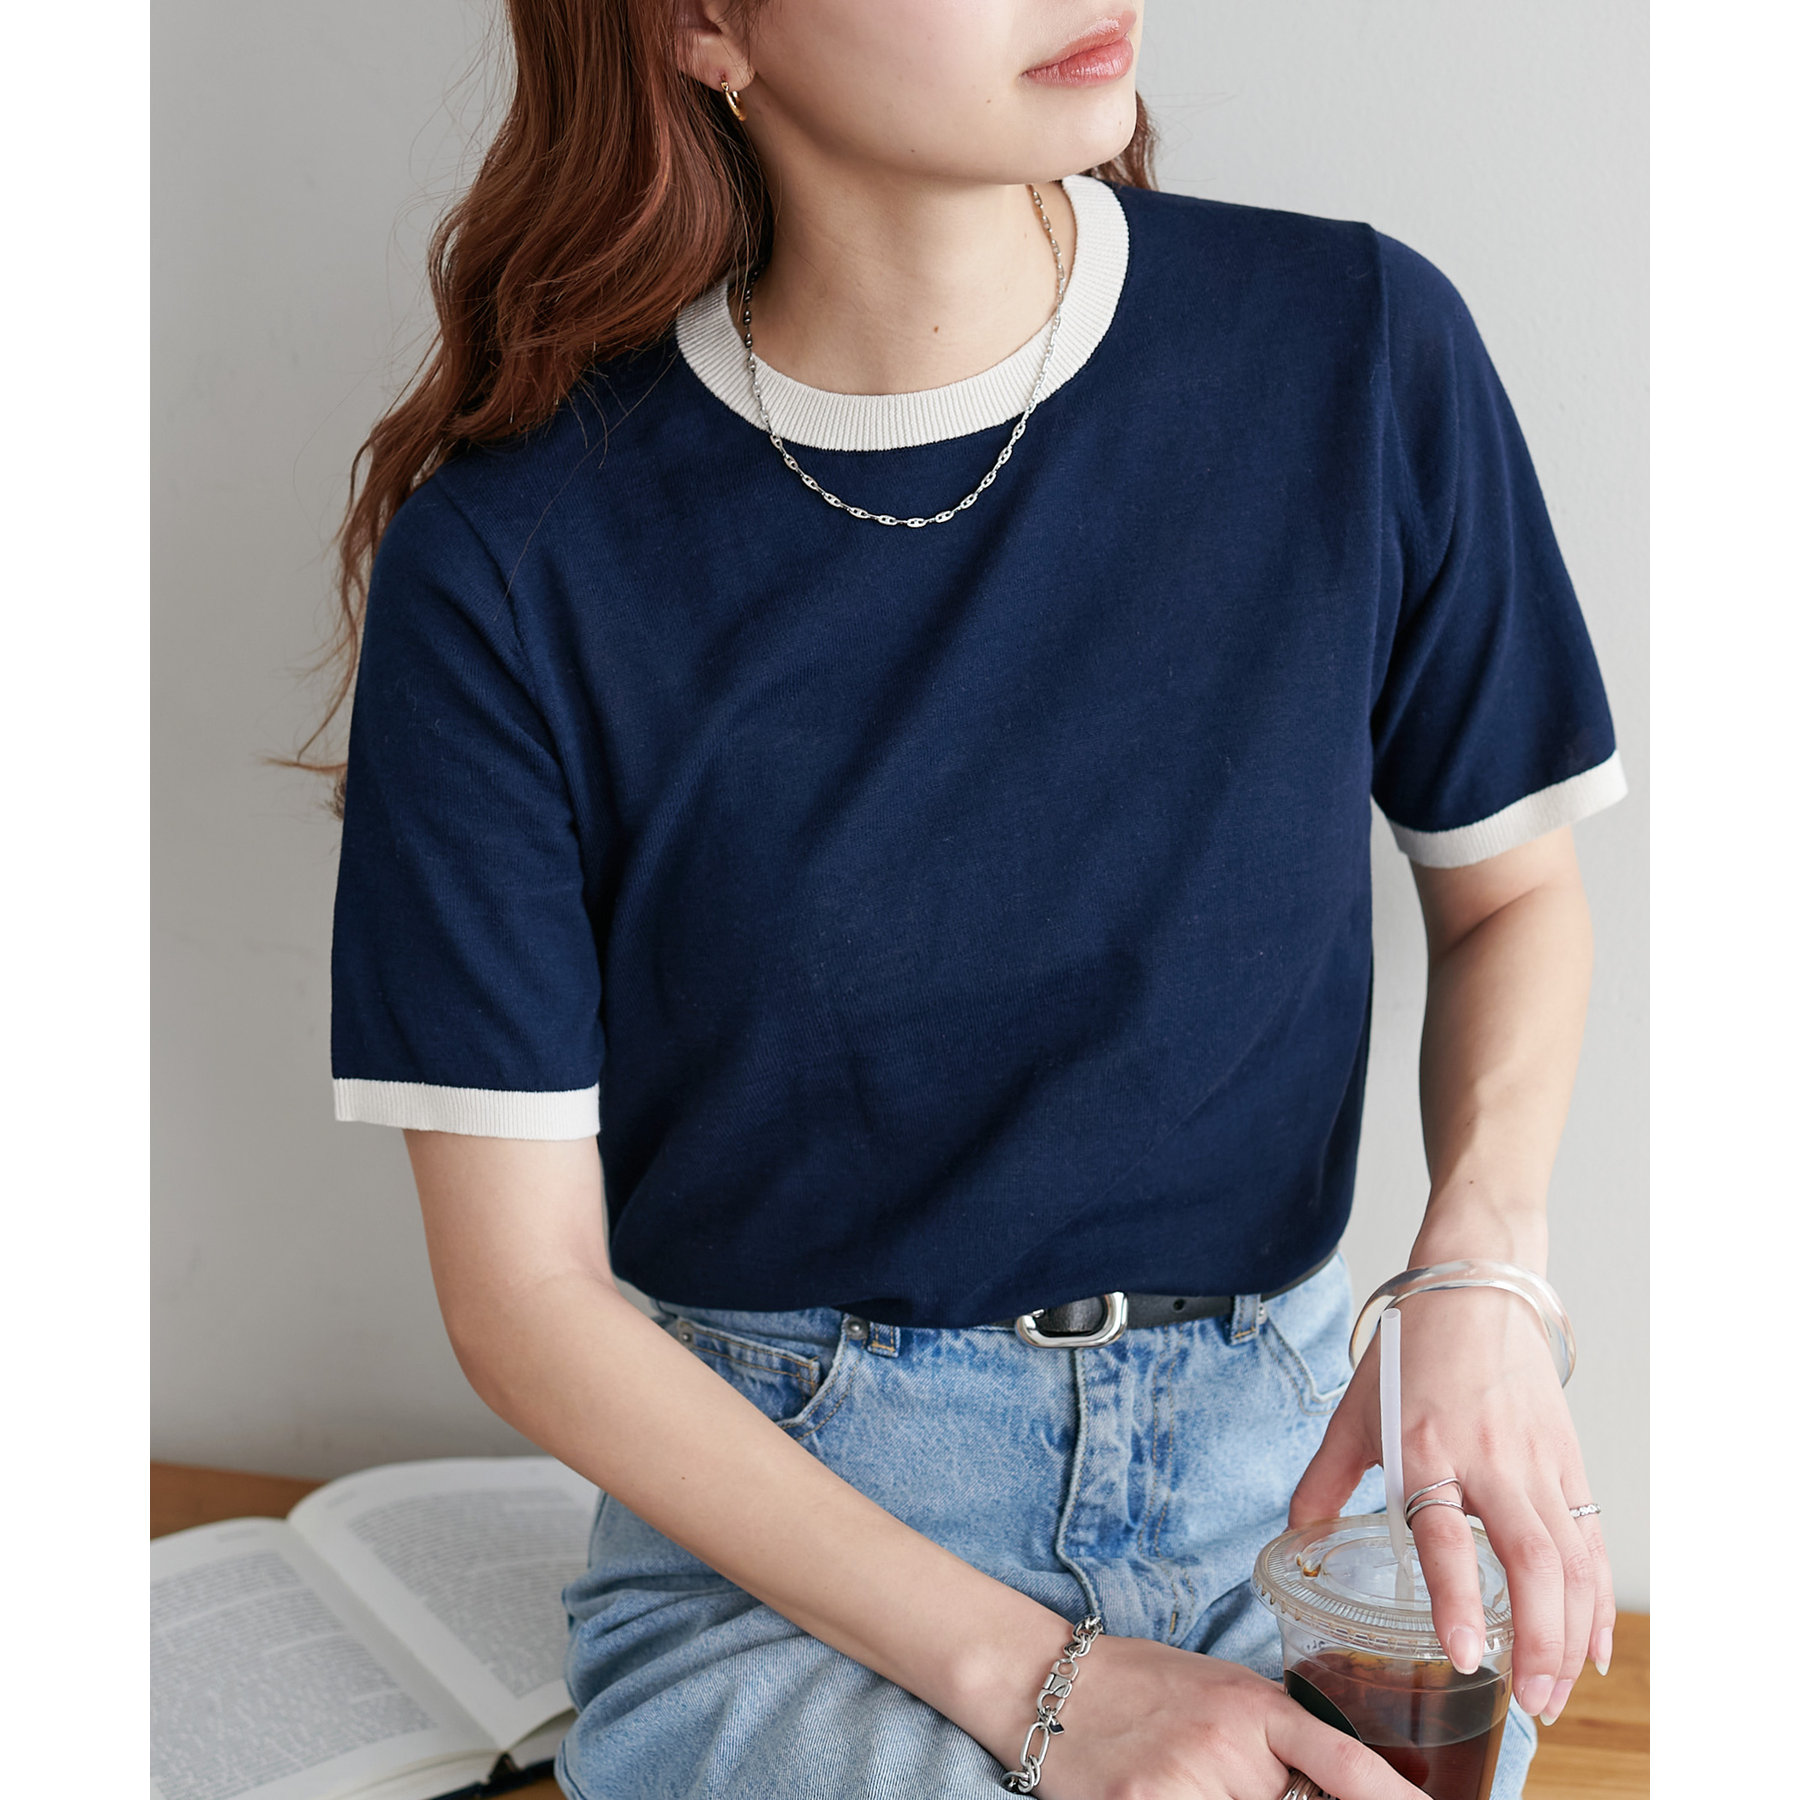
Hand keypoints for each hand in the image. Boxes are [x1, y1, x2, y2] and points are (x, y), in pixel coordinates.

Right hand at [1031, 1635, 1428, 1799]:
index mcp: (1252, 1706)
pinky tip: (1175, 1791)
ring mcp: (1181, 1785)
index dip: (1390, 1797)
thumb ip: (1277, 1740)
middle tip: (1263, 1789)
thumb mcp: (1221, 1694)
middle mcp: (1224, 1746)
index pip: (1342, 1760)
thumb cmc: (1141, 1687)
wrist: (1047, 1680)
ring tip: (1198, 1778)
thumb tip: (1337, 1784)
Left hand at [1288, 1283, 1615, 1726]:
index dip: (1458, 1597)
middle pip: (1530, 1560)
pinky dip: (1597, 1598)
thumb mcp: (1355, 1414)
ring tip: (1553, 1693)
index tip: (1464, 1655)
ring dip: (1569, 1634)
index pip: (1446, 1534)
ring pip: (1571, 1560)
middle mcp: (1489, 1459)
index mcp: (1425, 1447)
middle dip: (1536, 1642)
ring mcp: (1537, 1461)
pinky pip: (1591, 1540)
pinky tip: (1592, 1646)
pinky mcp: (1568, 1460)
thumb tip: (1292, 1542)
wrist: (1474, 1289)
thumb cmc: (1410, 1352)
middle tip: (1527, 1703)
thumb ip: (1323, 1482)